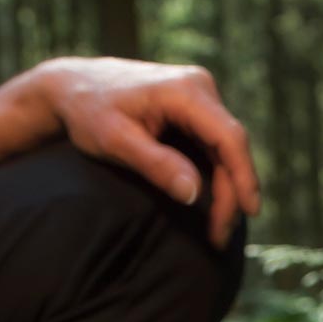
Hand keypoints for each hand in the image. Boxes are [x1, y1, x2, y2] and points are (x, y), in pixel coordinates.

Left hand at [29, 56, 260, 244]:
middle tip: (220, 236)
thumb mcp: (115, 141)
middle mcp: (199, 87)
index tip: (250, 212)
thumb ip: (155, 165)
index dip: (244, 177)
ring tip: (217, 228)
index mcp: (184, 91)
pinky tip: (212, 202)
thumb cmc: (88, 111)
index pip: (228, 137)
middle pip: (230, 146)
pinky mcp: (193, 106)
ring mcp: (198, 94)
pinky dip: (215, 174)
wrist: (72, 84)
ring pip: (224, 148)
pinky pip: (213, 144)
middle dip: (231, 193)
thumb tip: (194, 195)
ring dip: (225, 187)